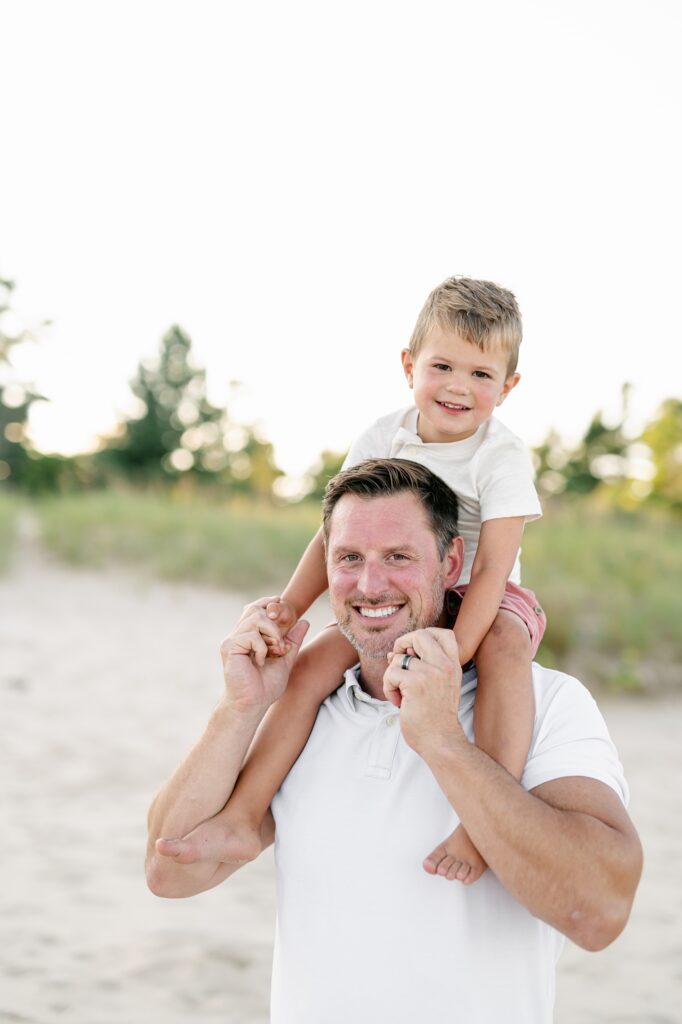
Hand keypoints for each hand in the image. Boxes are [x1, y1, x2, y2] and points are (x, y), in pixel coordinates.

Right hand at [220, 599, 308, 715]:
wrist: (253, 703)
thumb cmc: (266, 686)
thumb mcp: (285, 659)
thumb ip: (293, 641)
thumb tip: (304, 621)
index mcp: (248, 636)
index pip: (254, 609)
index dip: (266, 602)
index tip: (279, 600)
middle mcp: (238, 635)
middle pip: (256, 609)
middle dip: (275, 624)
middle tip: (280, 646)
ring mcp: (232, 640)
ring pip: (256, 618)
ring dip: (272, 634)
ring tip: (274, 652)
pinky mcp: (229, 646)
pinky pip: (252, 635)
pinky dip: (262, 647)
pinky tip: (259, 662)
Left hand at [383, 628, 463, 757]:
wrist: (441, 742)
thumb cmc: (435, 717)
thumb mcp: (438, 686)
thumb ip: (422, 666)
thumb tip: (393, 652)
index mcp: (453, 666)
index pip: (445, 633)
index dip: (424, 636)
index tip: (414, 652)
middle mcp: (445, 666)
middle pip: (420, 635)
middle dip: (402, 644)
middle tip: (398, 663)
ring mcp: (431, 673)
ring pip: (398, 658)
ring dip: (392, 676)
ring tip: (401, 694)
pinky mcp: (415, 683)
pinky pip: (391, 673)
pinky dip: (388, 687)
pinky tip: (398, 701)